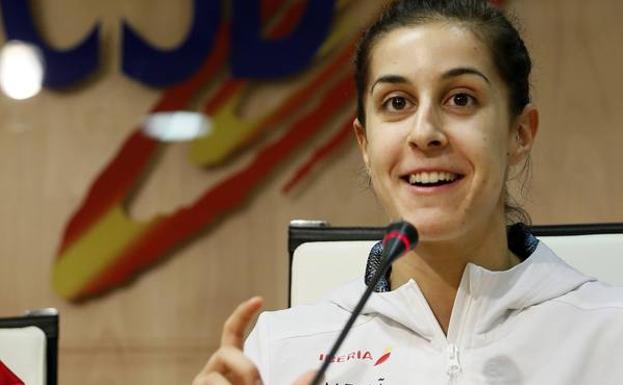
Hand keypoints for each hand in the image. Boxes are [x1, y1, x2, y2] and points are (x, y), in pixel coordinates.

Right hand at [192, 297, 320, 384]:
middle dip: (244, 368)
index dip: (243, 314)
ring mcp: (203, 384)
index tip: (259, 300)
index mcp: (232, 366)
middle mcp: (214, 371)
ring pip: (212, 377)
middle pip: (226, 351)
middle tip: (257, 384)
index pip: (232, 333)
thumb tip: (313, 372)